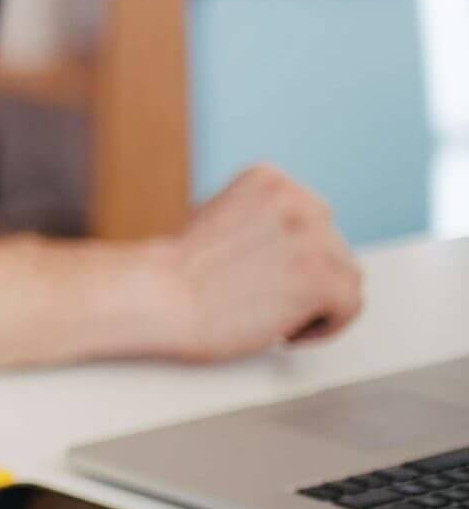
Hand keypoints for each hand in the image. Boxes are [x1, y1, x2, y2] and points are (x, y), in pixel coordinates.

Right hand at [146, 165, 363, 362]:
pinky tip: (286, 330)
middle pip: (334, 246)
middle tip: (266, 299)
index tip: (264, 276)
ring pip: (347, 277)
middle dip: (304, 277)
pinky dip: (325, 326)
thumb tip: (292, 252)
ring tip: (274, 315)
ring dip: (315, 302)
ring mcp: (314, 239)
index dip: (291, 254)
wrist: (156, 296)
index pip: (312, 218)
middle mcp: (298, 200)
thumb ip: (261, 223)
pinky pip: (351, 306)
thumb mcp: (219, 219)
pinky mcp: (322, 279)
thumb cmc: (175, 273)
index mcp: (270, 178)